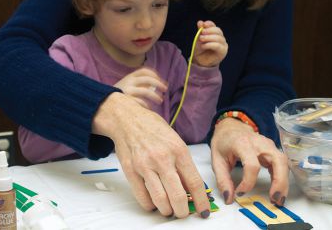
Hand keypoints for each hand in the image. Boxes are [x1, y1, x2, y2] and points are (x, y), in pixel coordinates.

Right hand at [92, 92, 210, 217]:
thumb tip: (191, 189)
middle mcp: (162, 159)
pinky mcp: (130, 171)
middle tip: (183, 213)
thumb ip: (183, 164)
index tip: (204, 211)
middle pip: (178, 196)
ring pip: (160, 201)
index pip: (194, 182)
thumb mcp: (176, 141)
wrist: (128, 119)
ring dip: (167, 210)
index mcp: (179, 150)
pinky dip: (150, 205)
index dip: (201, 201)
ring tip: (169, 209)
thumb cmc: (153, 129)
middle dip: (183, 211)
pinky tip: (154, 202)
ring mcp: (145, 166)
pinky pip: (142, 197)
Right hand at [114, 68, 166, 108]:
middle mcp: (128, 82)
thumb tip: (156, 85)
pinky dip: (147, 105)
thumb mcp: (125, 86)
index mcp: (129, 77)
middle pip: (148, 79)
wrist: (101, 103)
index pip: (144, 71)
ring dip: (156, 96)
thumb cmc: (118, 96)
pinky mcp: (126, 101)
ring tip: (160, 101)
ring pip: (146, 92)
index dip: (154, 75)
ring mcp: (127, 91)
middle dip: (159, 84)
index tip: (160, 80)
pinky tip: (149, 108)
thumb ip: (137, 84)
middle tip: (165, 89)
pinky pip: (141, 102)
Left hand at [193, 20, 227, 66]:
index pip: (214, 26)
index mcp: (215, 34)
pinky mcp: (223, 51)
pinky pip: (218, 46)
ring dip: (209, 38)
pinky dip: (210, 44)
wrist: (201, 62)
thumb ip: (200, 31)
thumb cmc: (200, 50)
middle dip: (209, 31)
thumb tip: (200, 22)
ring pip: (218, 38)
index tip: (203, 24)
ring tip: (201, 40)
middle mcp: (221, 38)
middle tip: (201, 33)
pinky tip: (204, 46)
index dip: (210, 24)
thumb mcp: (198, 40)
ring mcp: (223, 44)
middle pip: (218, 31)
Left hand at [210, 118, 288, 205]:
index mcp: (242, 143)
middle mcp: (259, 142)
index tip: (240, 192)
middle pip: (277, 160)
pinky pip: (282, 163)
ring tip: (278, 199)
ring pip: (283, 162)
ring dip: (283, 182)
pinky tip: (277, 190)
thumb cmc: (223, 143)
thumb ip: (222, 180)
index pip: (252, 165)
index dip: (248, 182)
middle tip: (275, 199)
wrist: (230, 128)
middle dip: (279, 182)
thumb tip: (228, 198)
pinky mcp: (272, 149)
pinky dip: (282, 177)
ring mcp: (268, 144)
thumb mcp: (217, 160)